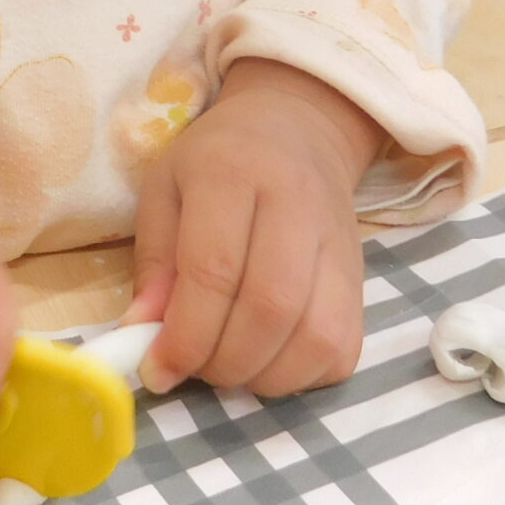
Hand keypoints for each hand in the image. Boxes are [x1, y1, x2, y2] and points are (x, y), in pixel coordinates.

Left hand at [125, 59, 381, 397]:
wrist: (297, 128)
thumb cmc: (217, 162)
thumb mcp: (165, 190)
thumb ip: (154, 263)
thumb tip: (142, 334)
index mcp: (232, 172)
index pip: (214, 270)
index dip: (185, 335)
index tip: (159, 370)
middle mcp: (295, 204)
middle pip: (270, 307)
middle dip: (223, 360)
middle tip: (194, 368)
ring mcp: (338, 242)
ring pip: (316, 336)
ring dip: (264, 375)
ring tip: (229, 364)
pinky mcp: (362, 277)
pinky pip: (344, 348)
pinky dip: (303, 375)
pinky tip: (269, 359)